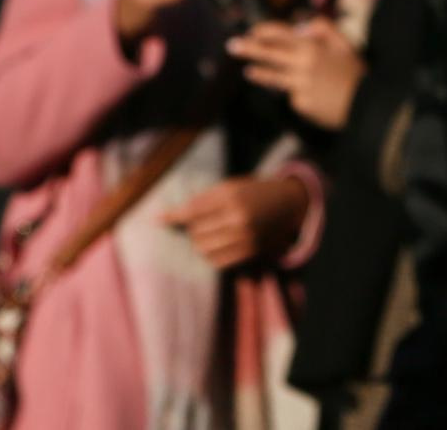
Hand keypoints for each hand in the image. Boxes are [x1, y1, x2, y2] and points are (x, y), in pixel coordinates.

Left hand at [162, 174, 308, 269]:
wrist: (288, 204)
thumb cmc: (254, 192)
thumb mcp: (232, 186)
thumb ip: (202, 200)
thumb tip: (167, 217)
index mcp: (232, 196)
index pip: (193, 210)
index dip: (174, 216)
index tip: (157, 220)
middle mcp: (238, 217)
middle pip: (196, 232)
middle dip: (193, 229)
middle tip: (202, 223)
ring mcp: (245, 237)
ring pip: (204, 249)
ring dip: (201, 243)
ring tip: (210, 234)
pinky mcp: (250, 252)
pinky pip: (216, 261)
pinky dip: (211, 254)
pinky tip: (219, 244)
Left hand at [229, 17, 364, 129]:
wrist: (365, 105)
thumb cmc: (356, 72)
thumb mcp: (345, 44)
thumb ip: (323, 29)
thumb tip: (300, 25)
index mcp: (313, 47)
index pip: (282, 34)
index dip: (265, 31)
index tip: (253, 30)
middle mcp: (302, 65)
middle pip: (270, 54)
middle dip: (249, 49)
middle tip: (231, 45)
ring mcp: (299, 86)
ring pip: (273, 77)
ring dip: (259, 72)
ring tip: (248, 71)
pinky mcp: (300, 104)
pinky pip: (294, 95)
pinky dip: (299, 92)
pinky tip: (315, 96)